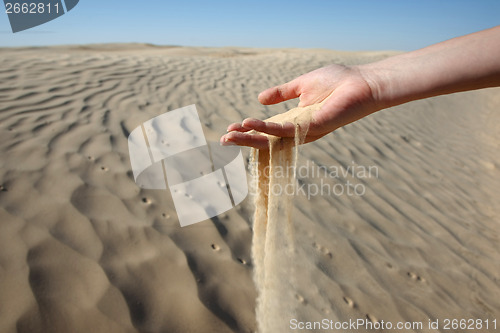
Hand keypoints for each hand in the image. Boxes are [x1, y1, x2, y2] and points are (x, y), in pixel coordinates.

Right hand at [220, 64, 378, 148]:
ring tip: (230, 135)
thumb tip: (259, 98)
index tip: (229, 129)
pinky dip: (267, 128)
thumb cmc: (338, 83)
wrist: (363, 82)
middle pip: (267, 139)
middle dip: (245, 141)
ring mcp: (306, 131)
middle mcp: (298, 129)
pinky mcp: (314, 127)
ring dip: (251, 137)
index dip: (248, 130)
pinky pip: (286, 129)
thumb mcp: (302, 85)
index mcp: (294, 120)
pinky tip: (250, 124)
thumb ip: (281, 93)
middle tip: (223, 140)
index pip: (267, 129)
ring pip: (273, 139)